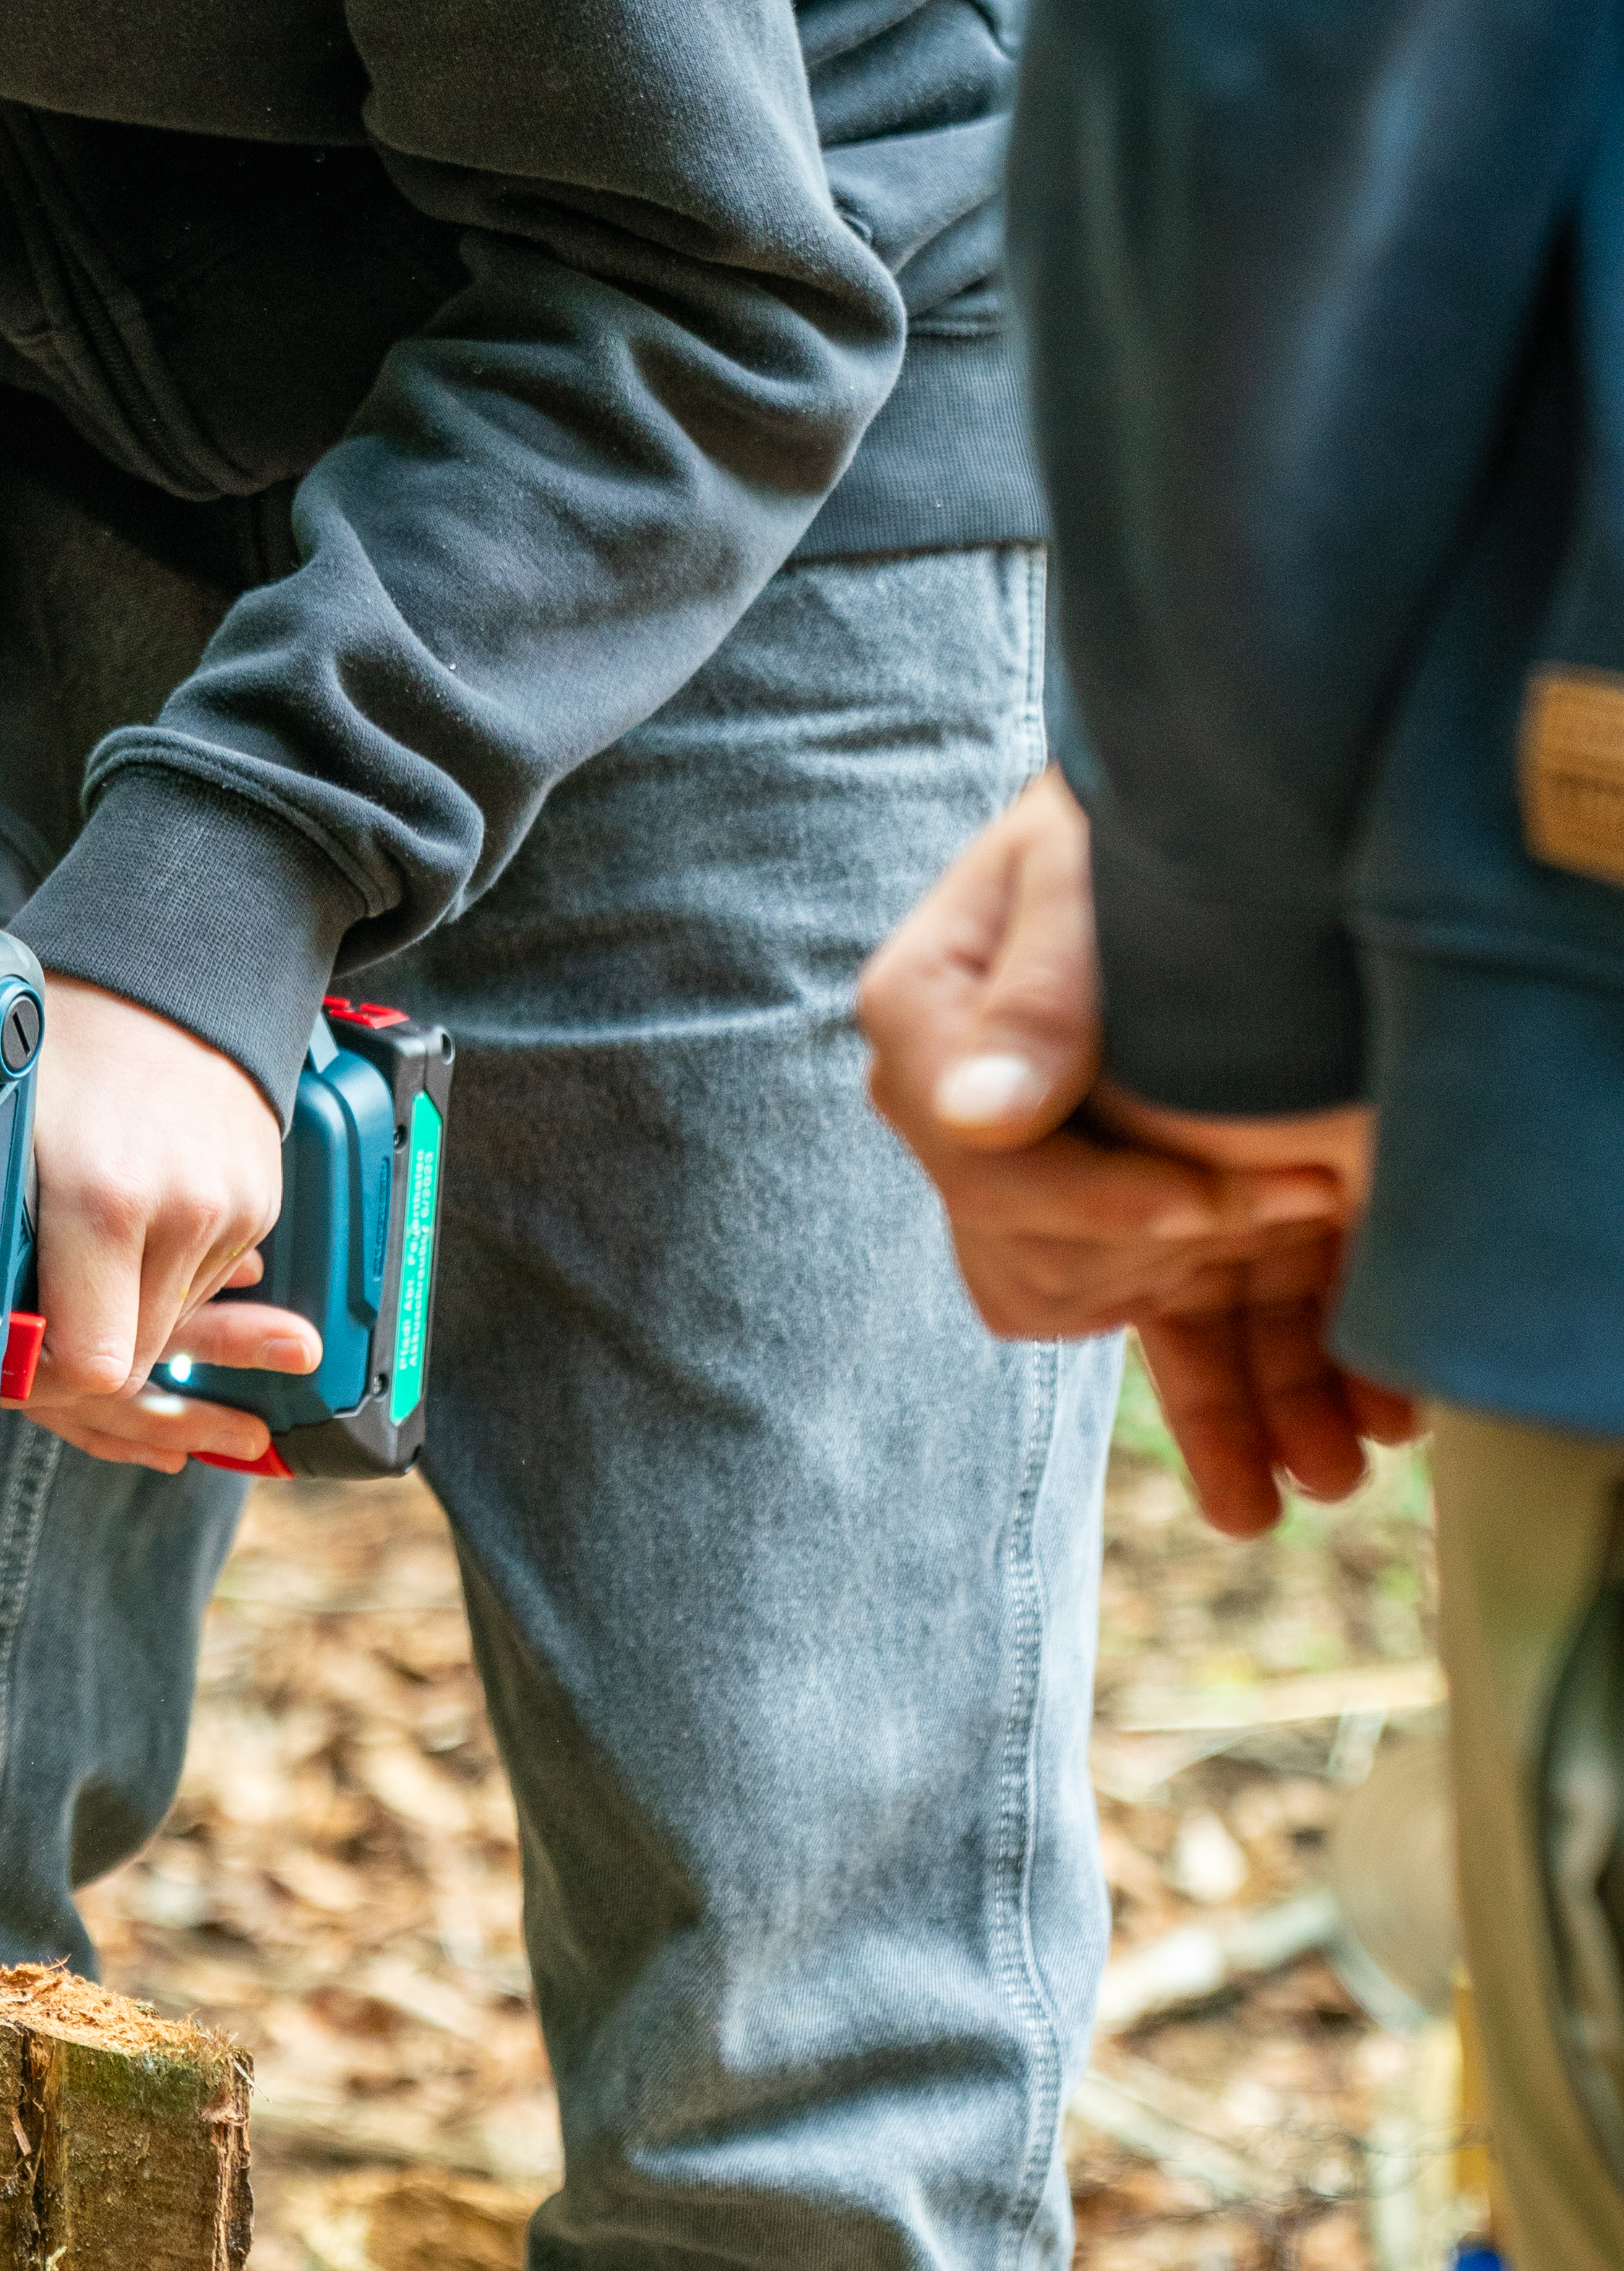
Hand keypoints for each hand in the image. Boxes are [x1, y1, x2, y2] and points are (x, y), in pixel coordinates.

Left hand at [18, 980, 314, 1478]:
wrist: (170, 968)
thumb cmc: (67, 1039)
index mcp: (103, 1199)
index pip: (94, 1368)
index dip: (47, 1375)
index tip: (14, 1355)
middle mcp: (182, 1213)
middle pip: (134, 1355)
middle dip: (81, 1342)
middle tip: (36, 1302)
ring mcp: (231, 1211)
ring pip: (169, 1321)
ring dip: (121, 1305)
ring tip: (82, 1237)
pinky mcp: (260, 1204)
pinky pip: (204, 1278)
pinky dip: (161, 1268)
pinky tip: (129, 1213)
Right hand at [857, 770, 1414, 1533]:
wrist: (1209, 813)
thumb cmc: (1141, 812)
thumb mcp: (1089, 863)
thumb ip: (1044, 980)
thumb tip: (976, 1121)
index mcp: (933, 1019)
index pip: (989, 1164)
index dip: (1108, 1201)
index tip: (1229, 1201)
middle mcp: (970, 1112)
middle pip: (1039, 1256)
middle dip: (1184, 1264)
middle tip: (1319, 1213)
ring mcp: (1050, 1173)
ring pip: (1101, 1319)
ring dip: (1228, 1397)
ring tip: (1332, 1458)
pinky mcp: (1131, 1214)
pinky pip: (1157, 1337)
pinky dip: (1244, 1396)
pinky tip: (1338, 1438)